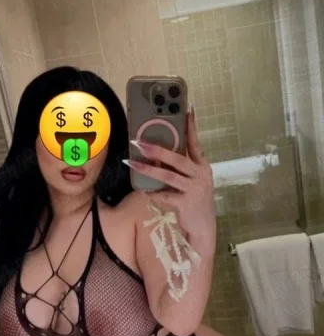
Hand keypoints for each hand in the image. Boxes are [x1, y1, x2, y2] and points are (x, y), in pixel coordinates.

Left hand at [126, 110, 215, 255]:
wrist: (203, 226)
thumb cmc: (194, 200)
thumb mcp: (192, 181)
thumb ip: (180, 168)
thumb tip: (157, 155)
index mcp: (202, 166)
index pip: (196, 142)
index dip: (191, 126)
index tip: (187, 108)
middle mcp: (200, 175)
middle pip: (178, 158)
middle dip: (158, 149)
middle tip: (139, 142)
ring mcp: (195, 189)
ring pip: (169, 176)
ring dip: (149, 169)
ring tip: (132, 163)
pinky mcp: (187, 203)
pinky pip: (166, 196)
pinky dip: (153, 193)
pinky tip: (143, 191)